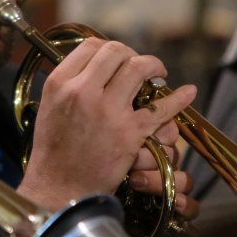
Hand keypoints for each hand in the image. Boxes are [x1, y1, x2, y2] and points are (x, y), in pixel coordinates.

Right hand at [16, 38, 196, 210]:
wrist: (59, 190)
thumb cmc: (53, 152)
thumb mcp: (48, 107)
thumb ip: (68, 84)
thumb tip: (90, 66)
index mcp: (60, 83)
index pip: (90, 46)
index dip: (108, 47)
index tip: (116, 58)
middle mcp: (83, 91)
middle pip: (116, 52)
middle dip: (132, 54)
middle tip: (138, 65)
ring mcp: (108, 111)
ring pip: (138, 69)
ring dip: (153, 66)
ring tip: (158, 73)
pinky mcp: (129, 133)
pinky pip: (160, 108)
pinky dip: (178, 98)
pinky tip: (188, 92)